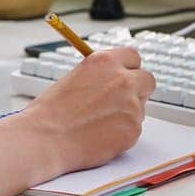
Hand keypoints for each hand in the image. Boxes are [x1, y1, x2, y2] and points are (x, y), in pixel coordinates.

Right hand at [19, 47, 154, 174]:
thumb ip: (100, 76)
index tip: (126, 76)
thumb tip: (113, 81)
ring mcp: (131, 105)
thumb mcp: (75, 78)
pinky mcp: (134, 129)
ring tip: (99, 123)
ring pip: (141, 108)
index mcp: (105, 61)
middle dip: (138, 90)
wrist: (47, 138)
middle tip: (121, 101)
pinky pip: (134, 129)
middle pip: (147, 80)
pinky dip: (122, 133)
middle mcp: (122, 79)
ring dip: (127, 114)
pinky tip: (100, 135)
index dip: (129, 69)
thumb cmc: (52, 112)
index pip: (133, 57)